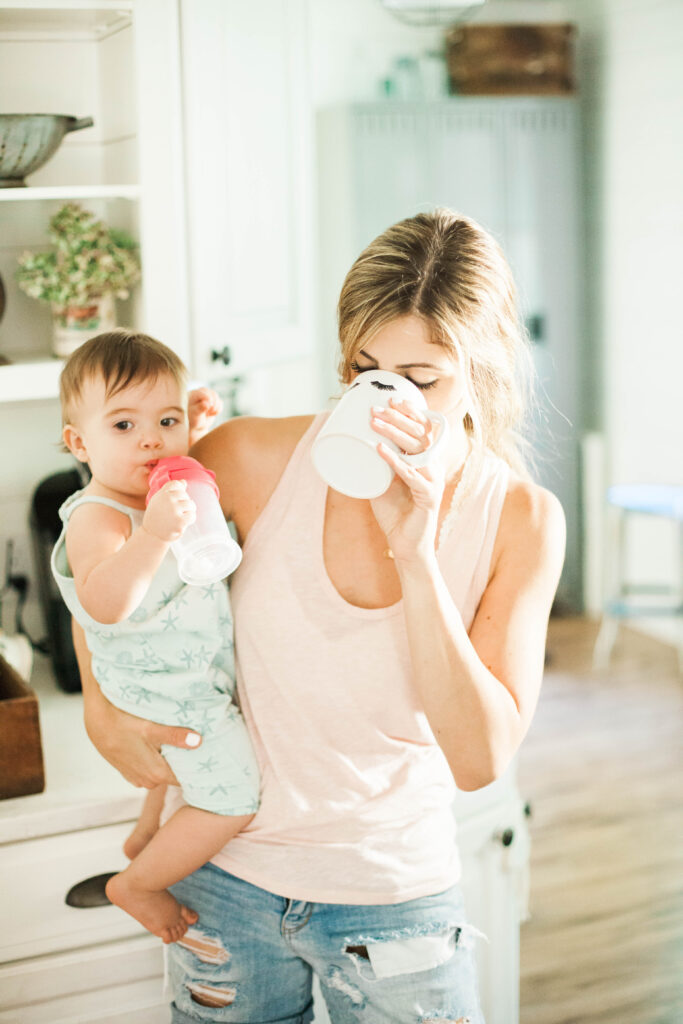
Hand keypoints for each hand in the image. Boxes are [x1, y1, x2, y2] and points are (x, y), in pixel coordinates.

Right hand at [84, 691, 201, 788]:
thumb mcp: (151, 728)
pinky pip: (150, 769)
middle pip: (174, 775)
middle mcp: (147, 781)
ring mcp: (136, 778)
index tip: (211, 758)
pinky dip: (157, 760)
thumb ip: (175, 736)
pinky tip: (160, 746)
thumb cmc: (122, 723)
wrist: (96, 721)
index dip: (197, 768)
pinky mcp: (129, 771)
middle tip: (200, 746)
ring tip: (181, 744)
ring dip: (170, 760)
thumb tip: (198, 741)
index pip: (186, 779)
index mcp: (156, 774)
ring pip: (162, 772)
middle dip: (186, 763)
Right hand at [143, 480, 195, 542]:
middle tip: (173, 513)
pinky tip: (181, 523)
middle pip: (185, 495)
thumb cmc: (157, 515)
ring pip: (191, 505)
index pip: (177, 484)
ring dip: (187, 512)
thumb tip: (184, 481)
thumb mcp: (160, 499)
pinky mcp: (180, 521)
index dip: (177, 494)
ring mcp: (174, 510)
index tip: (170, 502)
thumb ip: (171, 490)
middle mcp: (168, 499)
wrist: (152, 534)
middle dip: (182, 504)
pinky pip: (192, 516)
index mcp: (162, 492)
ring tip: (178, 517)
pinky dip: (190, 520)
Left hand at [188, 387, 222, 445]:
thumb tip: (206, 403)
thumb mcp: (195, 415)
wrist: (196, 425)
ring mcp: (207, 396)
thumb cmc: (192, 420)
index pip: (203, 393)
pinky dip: (218, 409)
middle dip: (213, 404)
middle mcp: (200, 392)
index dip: (208, 400)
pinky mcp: (213, 401)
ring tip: (209, 414)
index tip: (208, 408)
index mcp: (193, 394)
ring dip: (216, 407)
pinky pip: (220, 402)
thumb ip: (200, 408)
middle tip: (209, 412)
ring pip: (217, 397)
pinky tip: (211, 414)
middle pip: (212, 393)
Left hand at [369, 398, 445, 563]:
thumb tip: (356, 444)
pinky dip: (395, 461)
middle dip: (398, 418)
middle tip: (376, 409)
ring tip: (375, 423)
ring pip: (417, 450)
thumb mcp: (384, 481)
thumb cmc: (396, 513)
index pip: (425, 430)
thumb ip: (378, 464)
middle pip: (421, 434)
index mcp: (427, 461)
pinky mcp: (429, 497)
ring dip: (394, 434)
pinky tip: (380, 450)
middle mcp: (434, 467)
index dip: (411, 412)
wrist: (406, 545)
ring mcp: (433, 481)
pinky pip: (412, 476)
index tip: (393, 399)